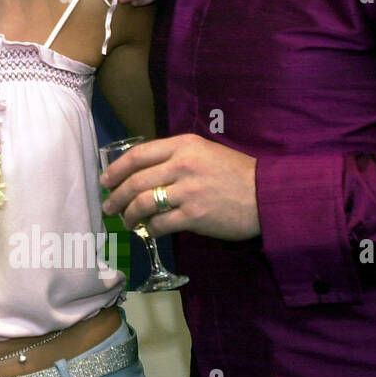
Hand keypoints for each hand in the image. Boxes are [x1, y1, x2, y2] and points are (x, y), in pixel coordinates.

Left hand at [100, 134, 258, 240]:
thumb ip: (175, 157)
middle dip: (115, 196)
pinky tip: (148, 231)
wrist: (270, 195)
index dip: (116, 169)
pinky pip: (160, 224)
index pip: (137, 155)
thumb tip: (144, 171)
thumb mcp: (205, 152)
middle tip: (108, 206)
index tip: (105, 180)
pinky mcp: (194, 216)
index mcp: (183, 145)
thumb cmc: (237, 173)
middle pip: (135, 181)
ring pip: (143, 203)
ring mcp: (187, 191)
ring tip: (125, 221)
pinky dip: (150, 229)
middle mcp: (182, 165)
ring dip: (129, 215)